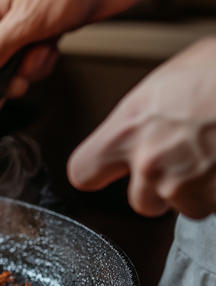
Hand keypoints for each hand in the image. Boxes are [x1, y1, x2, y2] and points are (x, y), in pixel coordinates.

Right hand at [0, 0, 150, 96]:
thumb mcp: (28, 19)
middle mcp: (1, 15)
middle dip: (10, 76)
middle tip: (24, 78)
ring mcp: (23, 22)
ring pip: (14, 64)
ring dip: (32, 67)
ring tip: (46, 49)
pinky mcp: (44, 27)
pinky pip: (34, 57)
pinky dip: (44, 59)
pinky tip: (54, 45)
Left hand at [68, 37, 215, 218]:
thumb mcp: (168, 78)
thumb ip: (144, 112)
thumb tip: (143, 119)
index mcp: (127, 130)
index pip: (83, 172)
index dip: (97, 172)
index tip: (105, 170)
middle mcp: (149, 164)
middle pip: (140, 202)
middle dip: (161, 189)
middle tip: (184, 160)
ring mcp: (184, 185)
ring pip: (185, 207)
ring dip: (199, 190)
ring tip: (215, 154)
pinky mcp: (214, 198)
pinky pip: (214, 205)